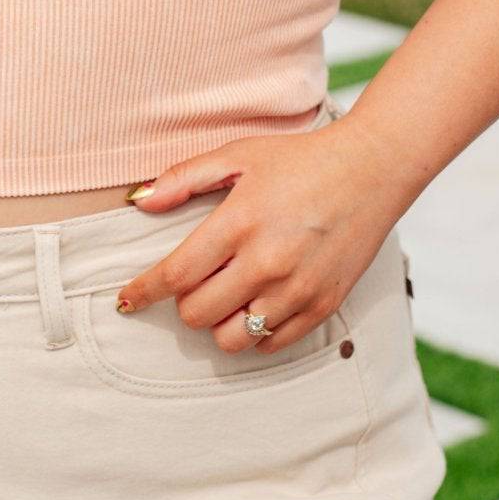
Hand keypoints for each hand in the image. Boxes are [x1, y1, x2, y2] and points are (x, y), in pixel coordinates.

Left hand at [114, 123, 399, 356]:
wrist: (372, 170)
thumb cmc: (300, 159)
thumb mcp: (239, 154)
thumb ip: (184, 178)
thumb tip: (139, 201)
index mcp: (239, 223)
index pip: (176, 274)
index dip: (143, 291)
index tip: (127, 299)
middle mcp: (266, 262)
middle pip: (197, 314)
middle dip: (185, 302)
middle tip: (196, 282)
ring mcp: (297, 289)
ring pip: (232, 339)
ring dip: (218, 322)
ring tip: (226, 297)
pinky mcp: (323, 306)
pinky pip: (271, 345)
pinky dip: (255, 334)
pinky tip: (256, 306)